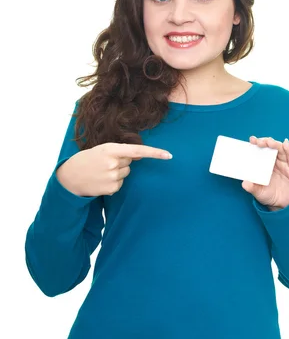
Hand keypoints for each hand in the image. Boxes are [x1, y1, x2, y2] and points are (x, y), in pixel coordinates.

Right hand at [56, 142, 172, 196]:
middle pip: (130, 162)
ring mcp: (112, 177)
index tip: (168, 155)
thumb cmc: (86, 160)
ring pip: (126, 173)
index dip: (154, 153)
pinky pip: (121, 184)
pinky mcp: (112, 188)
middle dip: (121, 162)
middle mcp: (113, 163)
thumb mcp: (101, 150)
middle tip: (104, 163)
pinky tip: (102, 181)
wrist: (69, 177)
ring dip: (117, 172)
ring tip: (101, 172)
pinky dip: (114, 182)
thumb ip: (120, 152)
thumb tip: (138, 156)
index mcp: (109, 149)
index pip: (137, 151)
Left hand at [241, 136, 288, 209]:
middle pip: (272, 148)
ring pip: (281, 150)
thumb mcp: (259, 193)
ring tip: (269, 142)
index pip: (262, 151)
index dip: (257, 144)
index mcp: (266, 164)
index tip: (251, 140)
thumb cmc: (270, 196)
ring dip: (276, 144)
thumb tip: (244, 183)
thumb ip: (252, 188)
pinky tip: (285, 144)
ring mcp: (286, 164)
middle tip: (259, 141)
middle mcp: (276, 162)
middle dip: (266, 142)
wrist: (283, 206)